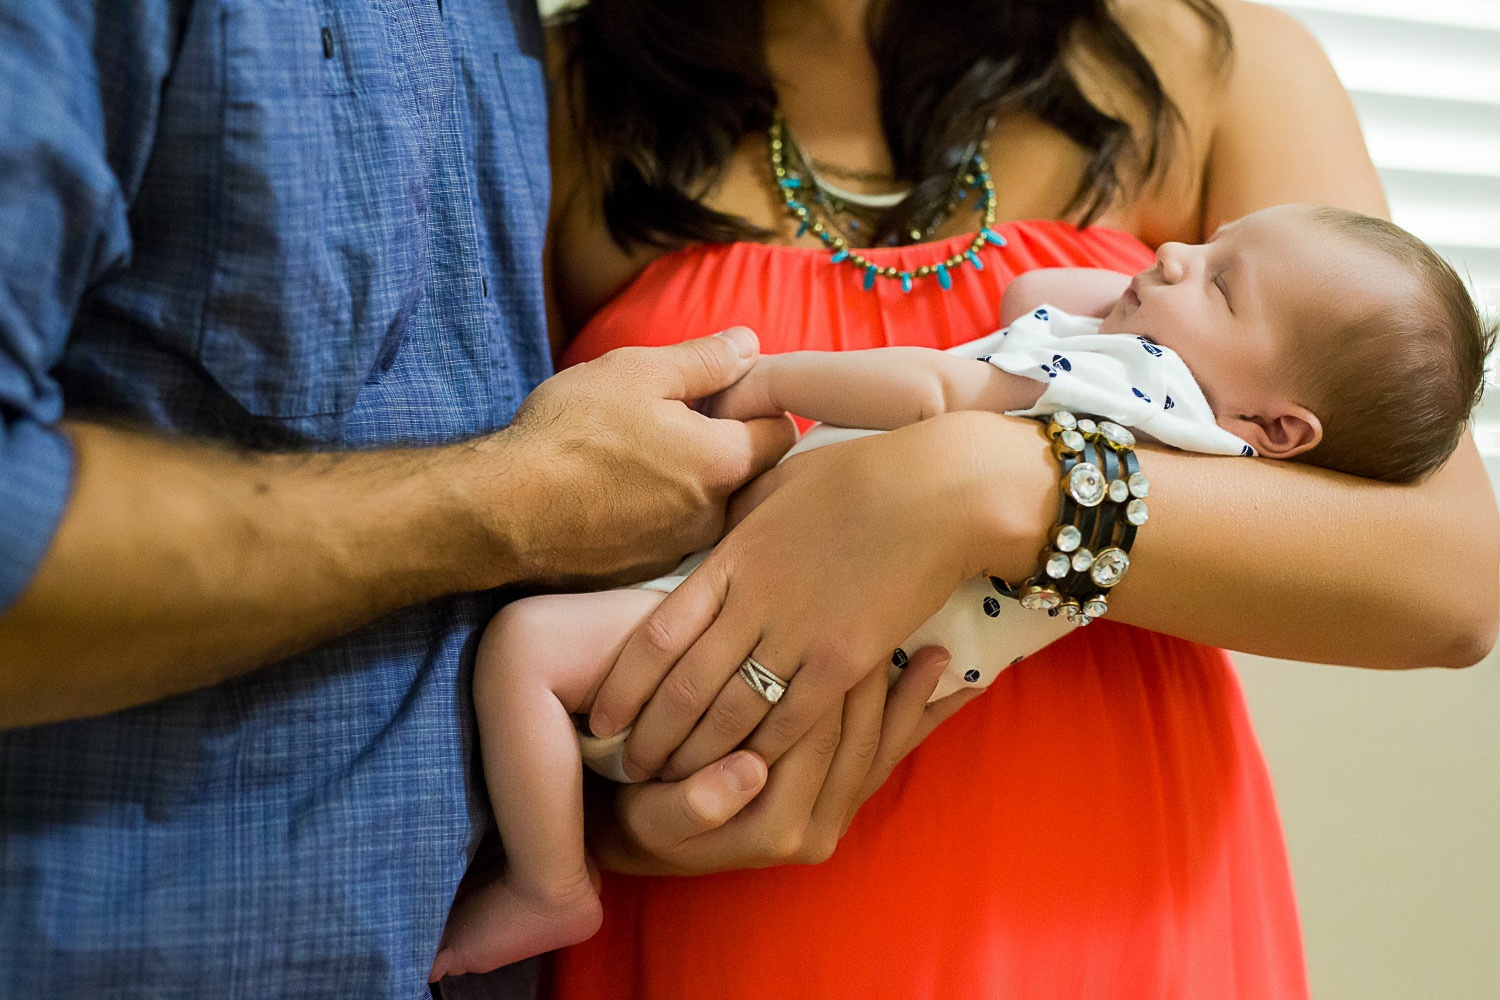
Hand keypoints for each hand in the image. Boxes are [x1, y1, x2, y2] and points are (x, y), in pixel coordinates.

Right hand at [479, 327, 796, 586]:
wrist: (502, 510)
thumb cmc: (568, 434)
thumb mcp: (637, 372)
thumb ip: (705, 360)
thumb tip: (749, 345)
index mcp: (723, 463)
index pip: (782, 433)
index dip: (758, 405)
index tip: (722, 393)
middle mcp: (713, 517)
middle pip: (747, 473)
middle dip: (726, 444)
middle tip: (676, 419)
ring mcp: (679, 550)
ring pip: (708, 506)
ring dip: (690, 480)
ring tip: (639, 454)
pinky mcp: (644, 572)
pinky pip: (670, 534)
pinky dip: (657, 512)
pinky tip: (617, 491)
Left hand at [588, 410, 1053, 781]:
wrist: (940, 489)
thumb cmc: (862, 474)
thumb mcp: (780, 484)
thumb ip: (741, 518)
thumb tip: (714, 525)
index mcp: (732, 556)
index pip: (656, 634)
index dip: (622, 685)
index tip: (602, 717)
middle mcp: (755, 601)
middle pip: (683, 686)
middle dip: (649, 736)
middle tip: (626, 767)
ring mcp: (800, 633)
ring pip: (730, 713)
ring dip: (695, 754)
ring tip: (671, 782)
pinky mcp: (846, 659)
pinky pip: (792, 721)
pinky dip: (760, 753)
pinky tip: (741, 775)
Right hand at [588, 646, 980, 874]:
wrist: (649, 844)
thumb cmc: (646, 817)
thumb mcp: (657, 817)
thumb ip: (700, 800)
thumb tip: (749, 770)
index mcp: (777, 830)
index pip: (816, 746)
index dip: (827, 689)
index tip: (840, 629)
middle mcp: (816, 830)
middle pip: (858, 742)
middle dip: (876, 683)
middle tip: (893, 620)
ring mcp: (833, 816)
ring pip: (882, 749)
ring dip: (912, 701)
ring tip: (942, 651)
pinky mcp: (839, 801)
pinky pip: (889, 758)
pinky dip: (920, 720)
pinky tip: (958, 689)